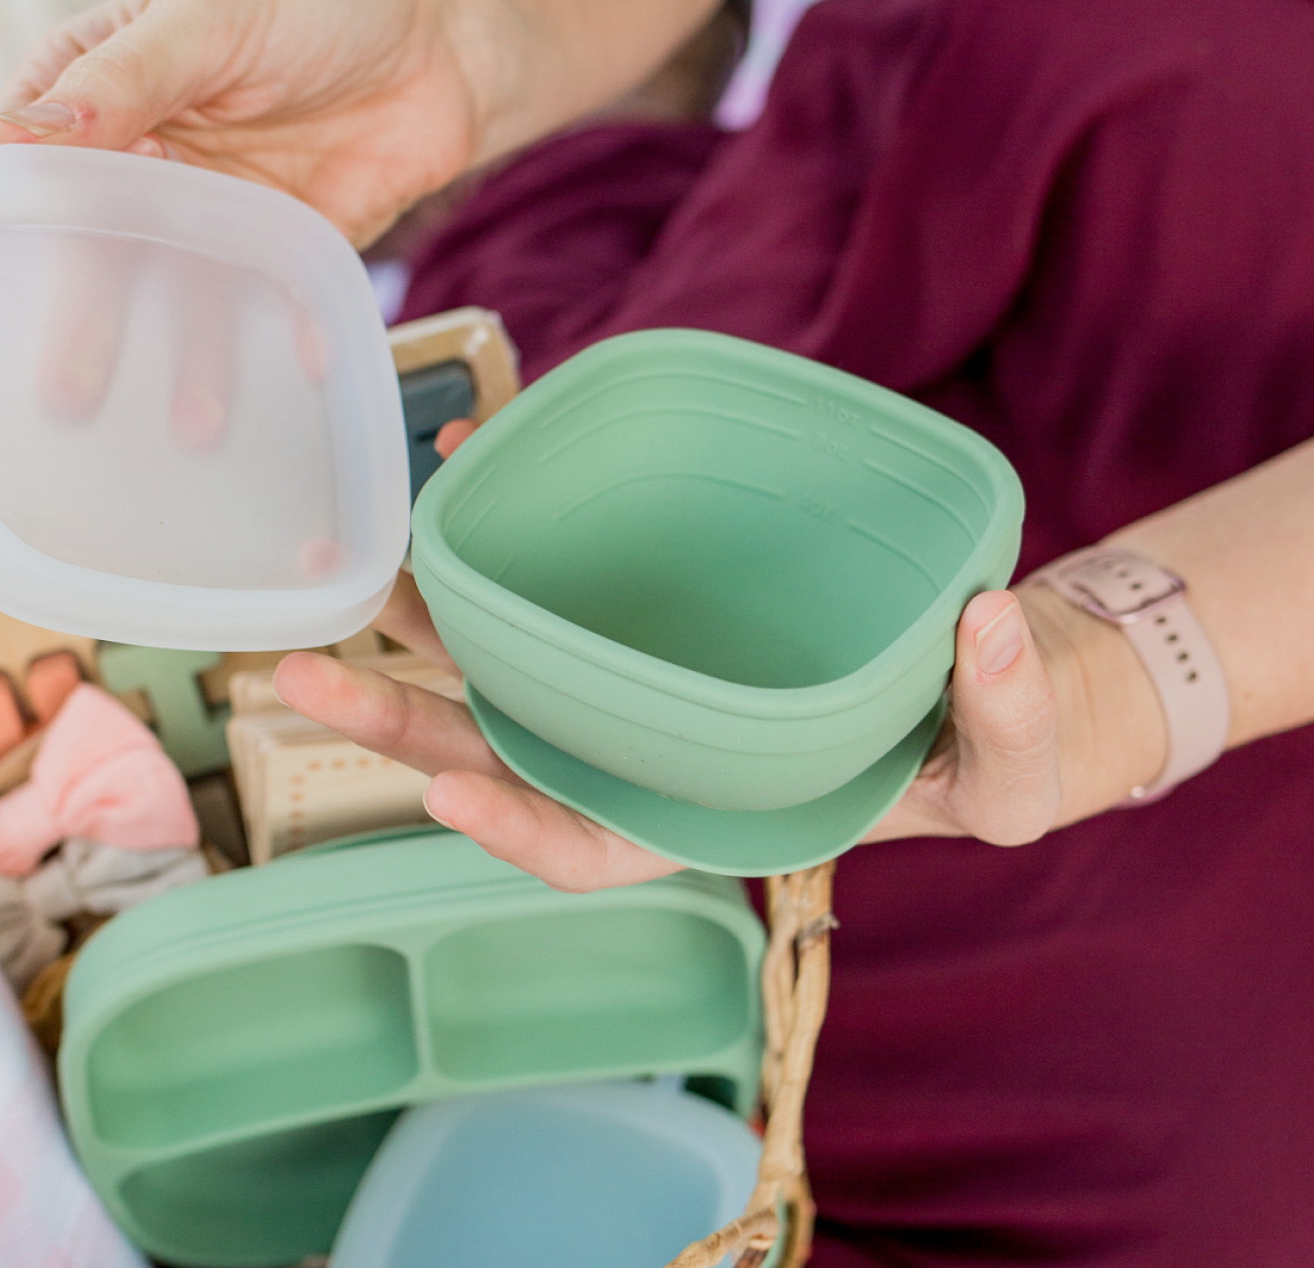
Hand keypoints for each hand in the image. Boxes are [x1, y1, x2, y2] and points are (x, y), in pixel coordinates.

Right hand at [0, 0, 479, 448]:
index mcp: (100, 87)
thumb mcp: (215, 19)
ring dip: (189, 356)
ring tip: (191, 425)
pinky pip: (274, 300)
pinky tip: (297, 373)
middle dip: (86, 323)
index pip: (21, 158)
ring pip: (186, 290)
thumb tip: (21, 135)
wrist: (446, 34)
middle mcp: (148, 157)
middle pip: (100, 247)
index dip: (2, 217)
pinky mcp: (289, 244)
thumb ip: (126, 79)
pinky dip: (286, 337)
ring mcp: (218, 208)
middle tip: (71, 399)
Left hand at [275, 431, 1160, 887]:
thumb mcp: (1015, 763)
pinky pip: (564, 582)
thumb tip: (991, 623)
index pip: (600, 847)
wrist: (962, 684)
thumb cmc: (984, 752)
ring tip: (347, 571)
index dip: (522, 829)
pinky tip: (461, 467)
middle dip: (402, 726)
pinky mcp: (652, 613)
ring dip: (422, 628)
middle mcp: (652, 755)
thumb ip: (1011, 711)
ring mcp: (642, 684)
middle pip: (508, 755)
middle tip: (298, 674)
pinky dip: (507, 538)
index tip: (450, 790)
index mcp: (714, 820)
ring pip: (512, 668)